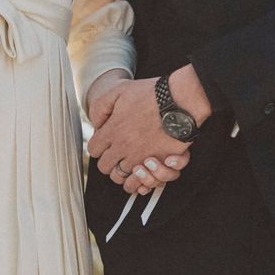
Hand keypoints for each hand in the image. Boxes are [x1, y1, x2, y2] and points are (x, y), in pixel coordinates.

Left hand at [87, 77, 192, 194]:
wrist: (180, 99)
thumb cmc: (152, 93)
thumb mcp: (118, 91)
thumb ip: (100, 108)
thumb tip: (96, 125)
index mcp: (112, 131)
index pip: (94, 150)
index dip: (99, 146)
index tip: (107, 142)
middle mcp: (124, 147)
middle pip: (105, 167)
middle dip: (109, 161)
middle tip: (117, 153)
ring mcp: (142, 157)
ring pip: (122, 178)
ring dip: (123, 173)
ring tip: (129, 164)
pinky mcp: (160, 163)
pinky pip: (145, 183)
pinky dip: (142, 182)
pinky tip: (143, 172)